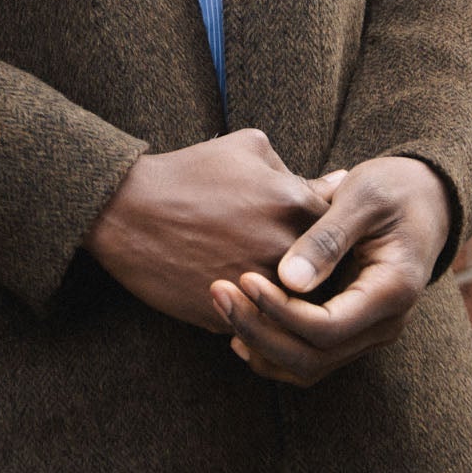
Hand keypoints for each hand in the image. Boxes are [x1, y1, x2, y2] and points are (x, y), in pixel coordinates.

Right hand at [84, 128, 326, 331]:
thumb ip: (298, 170)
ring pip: (295, 307)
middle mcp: (285, 249)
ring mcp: (257, 286)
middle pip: (328, 276)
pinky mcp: (229, 315)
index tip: (328, 242)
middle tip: (309, 272)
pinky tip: (244, 300)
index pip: (344, 231)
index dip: (336, 238)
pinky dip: (254, 315)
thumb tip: (339, 182)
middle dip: (319, 274)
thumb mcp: (247, 149)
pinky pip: (258, 324)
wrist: (127, 210)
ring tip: (277, 288)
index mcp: (297, 205)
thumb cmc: (189, 173)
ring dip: (290, 300)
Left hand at [209, 155, 451, 385]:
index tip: (244, 278)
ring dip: (260, 345)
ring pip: (308, 367)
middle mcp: (384, 324)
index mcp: (392, 291)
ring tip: (222, 306)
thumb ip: (327, 237)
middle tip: (218, 291)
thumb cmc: (392, 189)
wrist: (423, 200)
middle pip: (312, 357)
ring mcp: (368, 333)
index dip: (280, 311)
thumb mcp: (362, 198)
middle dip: (259, 331)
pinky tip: (239, 326)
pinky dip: (272, 350)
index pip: (327, 327)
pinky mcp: (351, 330)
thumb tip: (288, 280)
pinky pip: (309, 359)